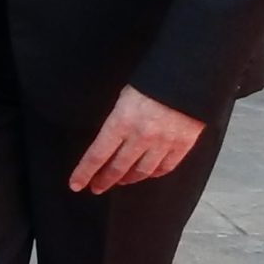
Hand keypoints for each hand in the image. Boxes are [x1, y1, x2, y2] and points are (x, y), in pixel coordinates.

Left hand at [69, 86, 205, 193]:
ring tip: (120, 181)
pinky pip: (165, 168)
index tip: (76, 184)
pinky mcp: (182, 145)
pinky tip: (146, 175)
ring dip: (127, 179)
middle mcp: (141, 137)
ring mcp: (163, 143)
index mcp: (121, 122)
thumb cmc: (151, 81)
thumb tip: (108, 141)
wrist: (187, 75)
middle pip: (118, 168)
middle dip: (104, 180)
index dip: (85, 172)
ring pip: (141, 172)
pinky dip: (153, 174)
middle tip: (96, 187)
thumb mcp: (123, 97)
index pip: (97, 155)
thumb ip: (116, 121)